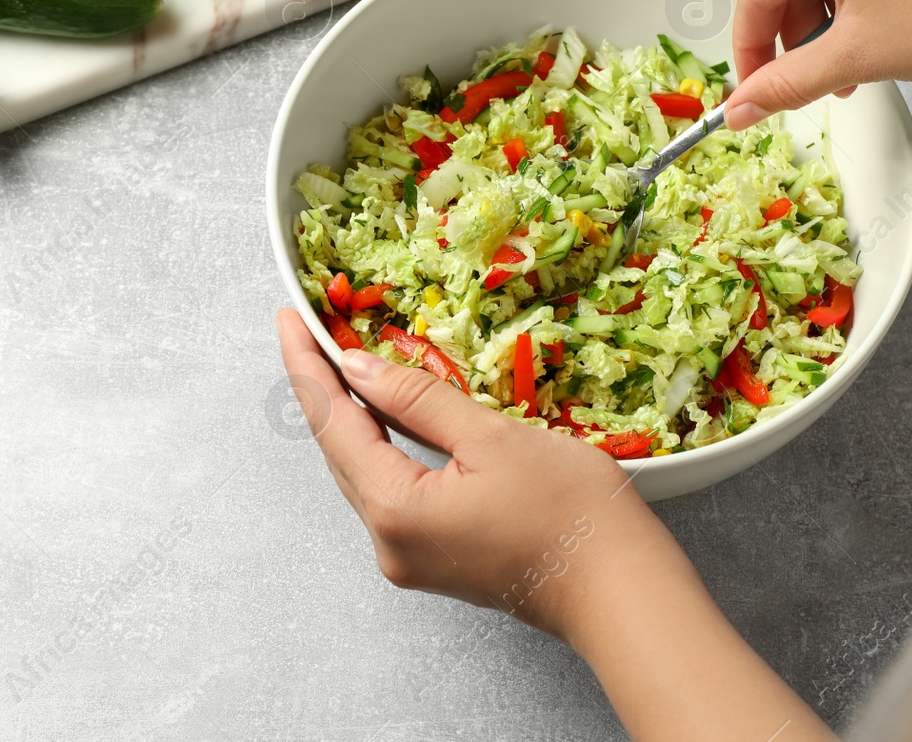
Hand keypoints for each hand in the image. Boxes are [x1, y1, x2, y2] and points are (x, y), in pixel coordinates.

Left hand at [277, 309, 837, 740]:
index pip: (332, 423)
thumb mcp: (491, 437)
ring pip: (367, 474)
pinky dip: (388, 449)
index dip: (308, 367)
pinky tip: (394, 417)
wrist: (621, 591)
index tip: (290, 320)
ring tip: (346, 363)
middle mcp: (388, 543)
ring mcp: (411, 558)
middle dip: (325, 390)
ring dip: (356, 419)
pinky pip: (394, 493)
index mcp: (393, 510)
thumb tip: (358, 368)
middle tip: (313, 331)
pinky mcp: (437, 561)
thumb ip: (418, 398)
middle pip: (341, 452)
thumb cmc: (569, 512)